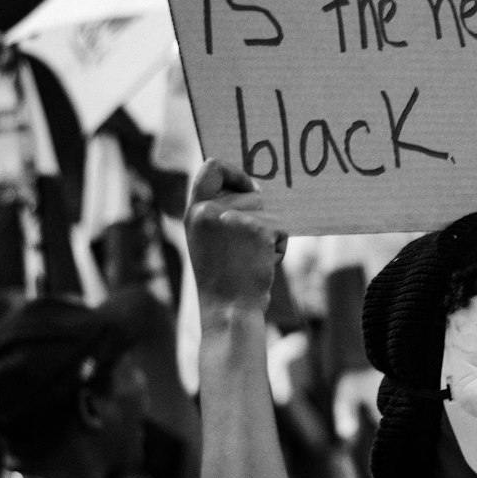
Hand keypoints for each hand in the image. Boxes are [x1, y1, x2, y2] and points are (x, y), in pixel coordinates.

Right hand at [185, 159, 287, 315]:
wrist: (229, 310)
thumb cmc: (223, 282)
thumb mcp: (210, 242)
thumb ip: (220, 216)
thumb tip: (256, 191)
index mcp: (195, 212)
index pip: (211, 167)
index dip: (234, 171)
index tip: (250, 186)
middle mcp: (210, 211)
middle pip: (253, 195)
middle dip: (260, 220)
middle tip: (243, 253)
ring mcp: (234, 218)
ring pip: (270, 215)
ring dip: (269, 237)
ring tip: (249, 261)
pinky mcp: (258, 229)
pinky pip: (281, 231)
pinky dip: (278, 250)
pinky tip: (260, 266)